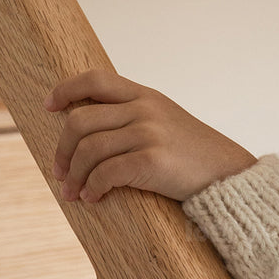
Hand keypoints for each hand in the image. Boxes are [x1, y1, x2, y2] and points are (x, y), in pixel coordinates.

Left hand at [43, 67, 258, 203]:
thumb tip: (90, 128)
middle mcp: (144, 110)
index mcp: (145, 96)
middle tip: (59, 173)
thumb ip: (134, 116)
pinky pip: (106, 173)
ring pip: (89, 150)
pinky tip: (93, 198)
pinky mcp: (152, 161)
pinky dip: (93, 188)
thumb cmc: (194, 155)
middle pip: (80, 120)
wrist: (230, 176)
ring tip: (72, 193)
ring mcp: (149, 134)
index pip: (95, 79)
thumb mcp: (166, 121)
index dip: (65, 90)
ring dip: (73, 175)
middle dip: (62, 150)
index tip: (49, 107)